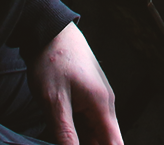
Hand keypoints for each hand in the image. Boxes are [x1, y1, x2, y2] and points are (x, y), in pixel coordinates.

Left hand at [27, 23, 122, 144]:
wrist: (48, 30)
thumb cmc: (52, 60)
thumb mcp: (54, 100)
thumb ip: (64, 132)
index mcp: (102, 106)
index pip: (115, 144)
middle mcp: (104, 104)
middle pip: (104, 140)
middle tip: (65, 140)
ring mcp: (95, 99)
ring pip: (92, 132)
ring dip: (79, 140)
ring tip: (59, 135)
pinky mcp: (85, 96)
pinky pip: (84, 122)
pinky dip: (74, 131)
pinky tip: (59, 132)